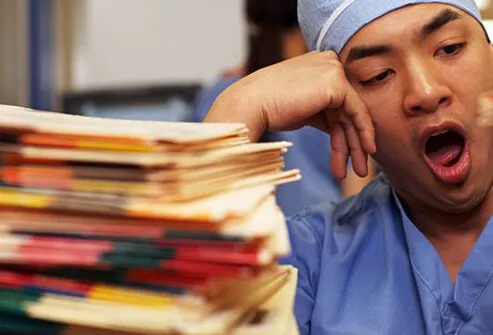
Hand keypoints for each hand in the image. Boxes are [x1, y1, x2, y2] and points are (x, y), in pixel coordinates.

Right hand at [204, 51, 375, 178]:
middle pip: (347, 108)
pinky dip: (363, 132)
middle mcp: (328, 62)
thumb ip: (322, 113)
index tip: (349, 156)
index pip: (339, 101)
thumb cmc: (267, 109)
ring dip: (357, 144)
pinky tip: (364, 151)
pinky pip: (357, 111)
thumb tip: (339, 129)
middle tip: (359, 168)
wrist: (250, 105)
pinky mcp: (335, 82)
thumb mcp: (301, 110)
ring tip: (359, 171)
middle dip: (353, 141)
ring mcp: (332, 69)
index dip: (345, 130)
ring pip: (353, 112)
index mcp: (318, 65)